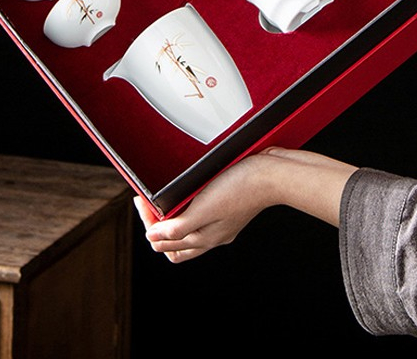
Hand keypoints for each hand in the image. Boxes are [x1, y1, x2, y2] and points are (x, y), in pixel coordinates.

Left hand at [134, 147, 357, 262]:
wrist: (274, 172)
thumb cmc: (242, 187)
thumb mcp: (205, 209)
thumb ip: (179, 226)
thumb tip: (153, 238)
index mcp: (205, 238)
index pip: (165, 243)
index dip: (149, 224)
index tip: (142, 201)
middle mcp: (213, 234)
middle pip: (175, 242)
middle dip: (156, 224)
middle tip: (146, 201)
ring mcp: (223, 221)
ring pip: (188, 231)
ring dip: (171, 220)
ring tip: (161, 202)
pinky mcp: (230, 206)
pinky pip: (202, 217)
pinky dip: (188, 211)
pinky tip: (187, 196)